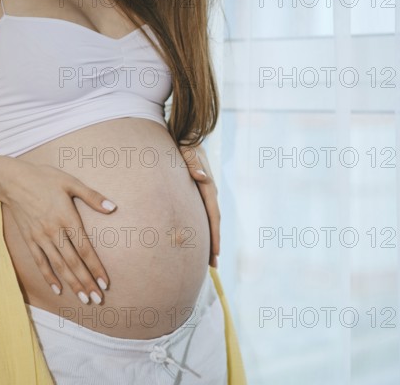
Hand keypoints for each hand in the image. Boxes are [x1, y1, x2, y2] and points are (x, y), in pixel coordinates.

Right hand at [0, 156, 116, 304]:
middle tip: (98, 299)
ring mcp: (40, 238)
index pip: (85, 249)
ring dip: (72, 284)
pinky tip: (58, 289)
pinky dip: (49, 276)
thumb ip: (92, 196)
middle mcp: (54, 232)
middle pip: (73, 263)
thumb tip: (113, 207)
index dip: (96, 268)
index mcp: (67, 218)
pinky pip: (40, 262)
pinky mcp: (29, 240)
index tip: (106, 283)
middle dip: (86, 282)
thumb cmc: (45, 178)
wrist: (12, 180)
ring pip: (58, 266)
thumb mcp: (71, 182)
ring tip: (83, 299)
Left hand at [179, 144, 220, 267]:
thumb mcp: (187, 149)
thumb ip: (193, 162)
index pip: (213, 216)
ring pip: (208, 220)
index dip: (215, 236)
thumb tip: (201, 177)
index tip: (215, 253)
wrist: (186, 133)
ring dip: (209, 238)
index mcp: (207, 186)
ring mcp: (204, 192)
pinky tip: (197, 237)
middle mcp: (209, 191)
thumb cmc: (184, 142)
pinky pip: (202, 213)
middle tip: (213, 266)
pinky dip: (202, 227)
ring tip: (207, 258)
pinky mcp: (198, 191)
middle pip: (213, 223)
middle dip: (213, 244)